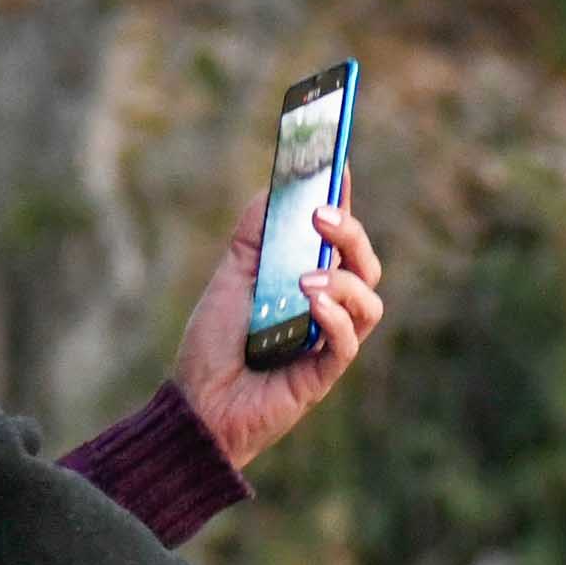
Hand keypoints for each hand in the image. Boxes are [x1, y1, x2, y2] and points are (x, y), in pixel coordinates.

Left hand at [177, 195, 382, 470]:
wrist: (196, 403)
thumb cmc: (213, 343)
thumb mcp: (232, 276)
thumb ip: (256, 234)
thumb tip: (275, 187)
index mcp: (305, 279)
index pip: (336, 237)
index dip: (343, 200)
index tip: (337, 161)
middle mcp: (324, 307)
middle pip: (365, 264)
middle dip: (351, 233)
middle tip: (322, 215)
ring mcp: (327, 341)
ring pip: (368, 301)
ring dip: (344, 280)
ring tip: (306, 278)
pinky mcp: (323, 374)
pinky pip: (348, 342)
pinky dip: (335, 318)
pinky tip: (311, 304)